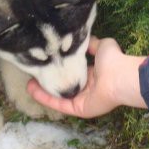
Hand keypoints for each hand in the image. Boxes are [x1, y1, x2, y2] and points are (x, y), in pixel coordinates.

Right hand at [27, 36, 146, 117]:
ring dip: (44, 91)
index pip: (73, 72)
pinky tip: (33, 91)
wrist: (120, 76)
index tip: (46, 61)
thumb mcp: (101, 45)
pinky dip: (46, 99)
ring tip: (28, 84)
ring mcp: (83, 100)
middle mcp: (87, 88)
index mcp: (93, 74)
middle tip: (34, 74)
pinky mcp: (79, 109)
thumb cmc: (113, 60)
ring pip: (59, 96)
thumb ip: (90, 44)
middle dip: (49, 81)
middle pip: (64, 86)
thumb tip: (83, 40)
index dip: (61, 67)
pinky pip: (60, 104)